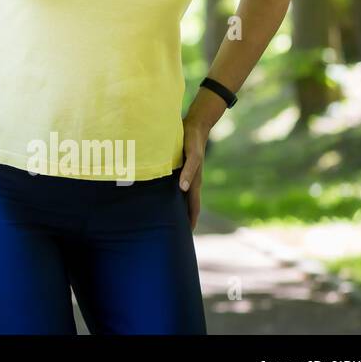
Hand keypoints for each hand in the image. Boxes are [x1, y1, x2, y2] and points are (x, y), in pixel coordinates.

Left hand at [178, 116, 207, 231]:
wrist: (195, 126)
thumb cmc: (192, 141)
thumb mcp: (192, 155)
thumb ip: (189, 171)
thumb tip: (184, 188)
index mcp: (194, 181)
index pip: (193, 207)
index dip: (191, 221)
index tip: (186, 235)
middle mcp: (191, 181)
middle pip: (188, 205)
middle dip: (184, 219)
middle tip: (175, 234)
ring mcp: (187, 175)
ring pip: (183, 197)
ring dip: (179, 208)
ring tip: (169, 220)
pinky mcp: (182, 168)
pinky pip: (179, 186)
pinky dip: (174, 195)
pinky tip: (166, 197)